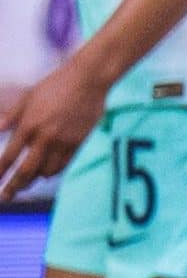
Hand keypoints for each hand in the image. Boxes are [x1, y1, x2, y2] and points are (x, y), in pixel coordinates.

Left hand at [0, 59, 110, 200]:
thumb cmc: (55, 85)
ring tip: (25, 183)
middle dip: (14, 187)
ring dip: (34, 179)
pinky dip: (52, 171)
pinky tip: (46, 172)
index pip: (9, 157)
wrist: (88, 81)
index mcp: (28, 125)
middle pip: (26, 171)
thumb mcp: (27, 98)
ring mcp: (63, 142)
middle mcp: (45, 137)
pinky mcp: (79, 143)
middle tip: (6, 196)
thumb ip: (11, 117)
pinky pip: (63, 165)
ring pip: (46, 172)